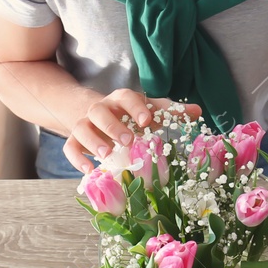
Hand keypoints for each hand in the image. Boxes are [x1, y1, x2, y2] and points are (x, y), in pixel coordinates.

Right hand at [62, 90, 201, 174]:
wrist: (96, 114)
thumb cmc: (129, 114)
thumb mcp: (148, 110)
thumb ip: (170, 111)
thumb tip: (198, 111)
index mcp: (121, 100)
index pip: (126, 97)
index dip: (136, 107)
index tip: (146, 121)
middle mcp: (100, 109)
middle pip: (99, 111)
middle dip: (113, 126)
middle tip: (127, 140)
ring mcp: (85, 124)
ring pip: (81, 128)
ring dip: (93, 142)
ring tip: (107, 156)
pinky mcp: (75, 140)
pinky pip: (69, 147)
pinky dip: (77, 159)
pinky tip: (89, 171)